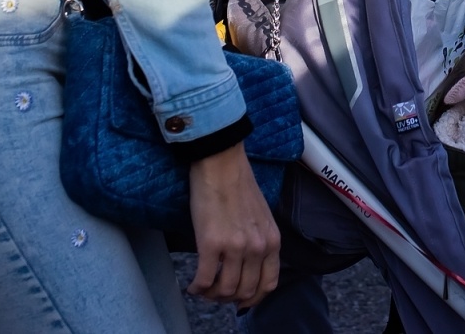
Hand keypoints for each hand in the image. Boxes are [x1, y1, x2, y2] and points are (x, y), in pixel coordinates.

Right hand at [187, 143, 281, 305]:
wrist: (221, 162)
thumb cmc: (237, 184)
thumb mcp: (261, 216)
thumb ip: (260, 240)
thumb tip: (248, 264)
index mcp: (272, 241)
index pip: (268, 284)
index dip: (253, 299)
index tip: (240, 302)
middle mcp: (258, 247)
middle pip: (246, 291)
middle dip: (229, 298)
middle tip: (215, 293)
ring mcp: (235, 247)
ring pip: (225, 290)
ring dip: (211, 295)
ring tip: (203, 289)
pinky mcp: (211, 244)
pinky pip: (204, 280)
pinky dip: (197, 288)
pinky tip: (192, 285)